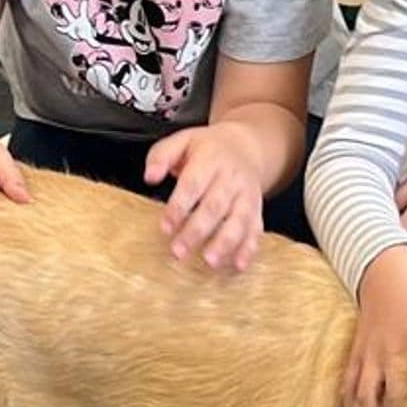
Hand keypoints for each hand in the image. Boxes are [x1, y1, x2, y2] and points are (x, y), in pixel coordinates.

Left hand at [145, 122, 264, 270]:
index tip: (165, 227)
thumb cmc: (209, 149)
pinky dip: (248, 249)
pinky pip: (255, 231)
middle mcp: (232, 178)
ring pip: (238, 221)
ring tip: (210, 261)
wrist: (246, 147)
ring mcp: (247, 196)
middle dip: (196, 231)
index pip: (193, 184)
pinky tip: (238, 265)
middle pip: (215, 207)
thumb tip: (150, 176)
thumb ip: (162, 156)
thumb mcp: (183, 140)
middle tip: (178, 251)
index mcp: (211, 159)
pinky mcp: (256, 211)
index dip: (179, 207)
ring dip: (225, 243)